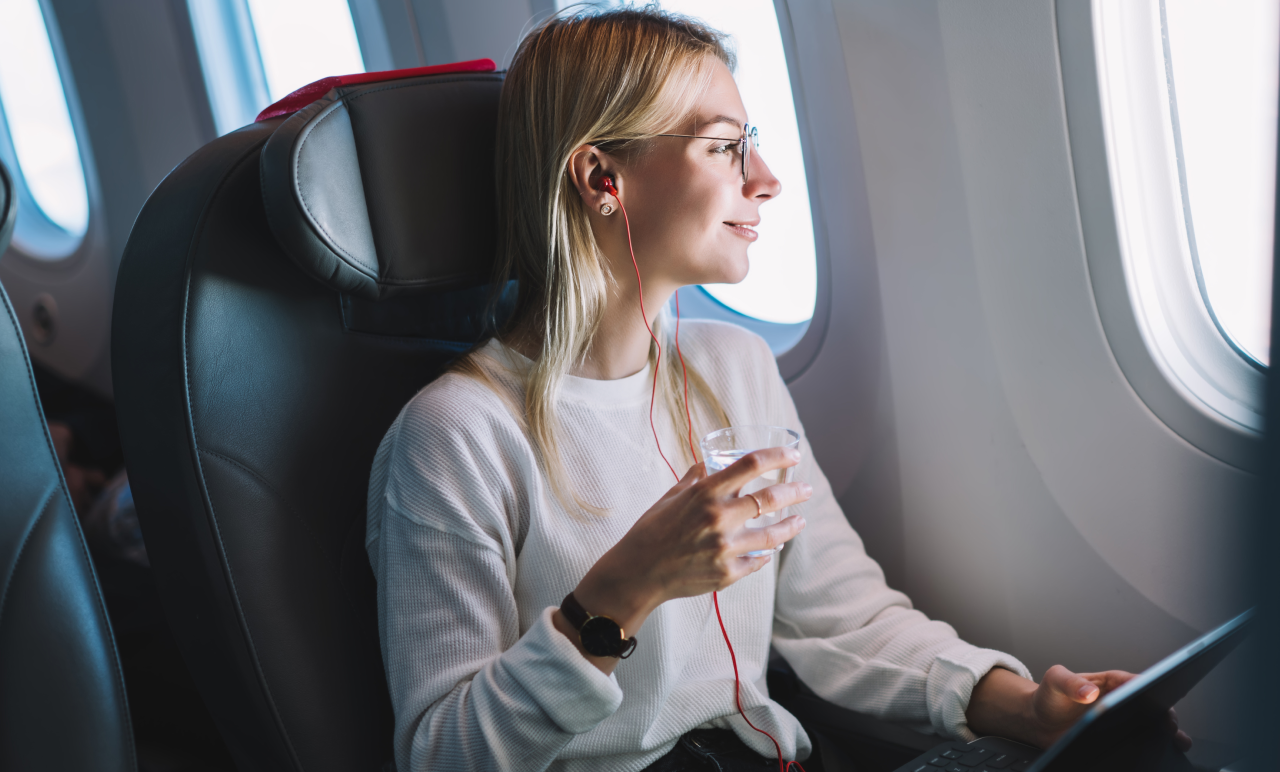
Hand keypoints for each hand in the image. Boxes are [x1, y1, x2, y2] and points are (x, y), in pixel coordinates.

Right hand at [557, 447, 810, 671]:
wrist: (637, 573)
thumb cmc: (650, 532)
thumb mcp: (670, 497)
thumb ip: (694, 480)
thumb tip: (707, 465)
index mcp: (705, 493)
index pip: (751, 465)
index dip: (777, 456)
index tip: (793, 455)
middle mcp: (719, 518)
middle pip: (771, 498)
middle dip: (794, 491)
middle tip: (805, 490)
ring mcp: (726, 548)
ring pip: (773, 534)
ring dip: (790, 525)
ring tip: (800, 521)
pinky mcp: (727, 573)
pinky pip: (757, 561)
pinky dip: (766, 554)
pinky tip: (772, 549)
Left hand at [967, 666, 1191, 750]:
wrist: (1039, 720)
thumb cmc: (1049, 695)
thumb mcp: (1054, 681)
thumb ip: (1069, 682)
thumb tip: (1088, 691)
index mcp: (1111, 682)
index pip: (1137, 682)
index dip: (1152, 688)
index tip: (1161, 698)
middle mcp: (1121, 701)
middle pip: (1152, 705)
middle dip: (1165, 714)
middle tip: (1169, 726)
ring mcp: (1123, 722)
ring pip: (1152, 727)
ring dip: (1167, 735)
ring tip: (1175, 743)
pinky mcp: (1119, 740)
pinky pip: (1140, 745)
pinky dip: (1151, 750)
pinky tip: (1153, 758)